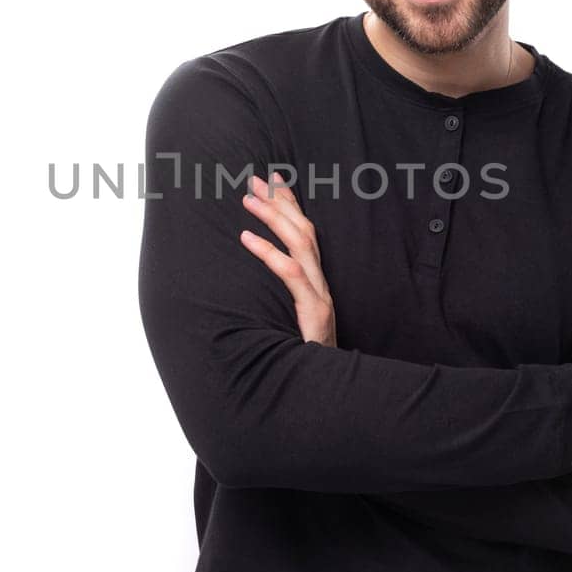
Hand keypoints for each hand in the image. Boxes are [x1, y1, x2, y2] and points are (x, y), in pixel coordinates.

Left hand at [237, 172, 337, 346]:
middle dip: (281, 201)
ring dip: (273, 217)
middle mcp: (322, 284)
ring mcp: (320, 297)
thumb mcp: (291, 324)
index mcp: (317, 283)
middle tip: (255, 179)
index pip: (306, 233)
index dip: (291, 204)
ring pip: (301, 244)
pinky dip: (269, 253)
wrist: (325, 391)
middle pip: (305, 230)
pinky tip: (246, 239)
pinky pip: (291, 275)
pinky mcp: (315, 313)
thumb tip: (255, 279)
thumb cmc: (304, 359)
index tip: (274, 179)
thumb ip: (282, 300)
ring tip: (247, 200)